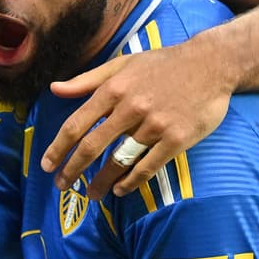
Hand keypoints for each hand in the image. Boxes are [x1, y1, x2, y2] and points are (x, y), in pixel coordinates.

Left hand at [42, 36, 234, 198]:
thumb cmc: (163, 64)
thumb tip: (54, 89)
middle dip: (73, 170)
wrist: (211, 64)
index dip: (58, 148)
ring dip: (101, 181)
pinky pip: (148, 166)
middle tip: (61, 185)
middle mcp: (131, 108)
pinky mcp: (177, 139)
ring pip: (119, 160)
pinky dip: (131, 182)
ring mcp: (155, 125)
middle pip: (93, 146)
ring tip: (92, 194)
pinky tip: (120, 190)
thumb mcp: (122, 64)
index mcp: (114, 89)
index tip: (47, 165)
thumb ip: (87, 80)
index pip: (77, 124)